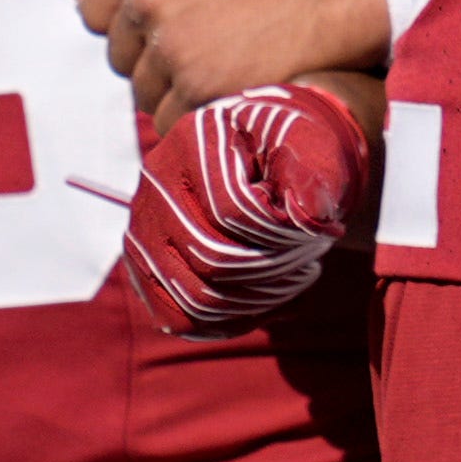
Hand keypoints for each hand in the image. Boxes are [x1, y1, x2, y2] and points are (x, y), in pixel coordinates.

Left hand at [89, 0, 393, 132]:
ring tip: (229, 70)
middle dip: (157, 61)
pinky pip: (171, 123)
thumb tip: (122, 3)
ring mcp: (169, 42)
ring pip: (144, 94)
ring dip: (178, 93)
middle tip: (211, 49)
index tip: (169, 29)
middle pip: (121, 57)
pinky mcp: (196, 85)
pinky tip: (234, 93)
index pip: (95, 13)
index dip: (133, 27)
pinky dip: (199, 118)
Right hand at [124, 83, 373, 335]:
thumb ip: (313, 178)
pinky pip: (178, 317)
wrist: (269, 157)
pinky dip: (229, 322)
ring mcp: (143, 226)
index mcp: (196, 139)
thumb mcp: (315, 150)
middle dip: (274, 271)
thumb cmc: (295, 152)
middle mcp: (156, 182)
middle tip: (311, 261)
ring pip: (195, 298)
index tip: (318, 230)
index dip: (282, 234)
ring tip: (293, 280)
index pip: (232, 212)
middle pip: (211, 259)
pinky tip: (270, 305)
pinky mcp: (145, 265)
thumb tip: (306, 216)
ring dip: (257, 301)